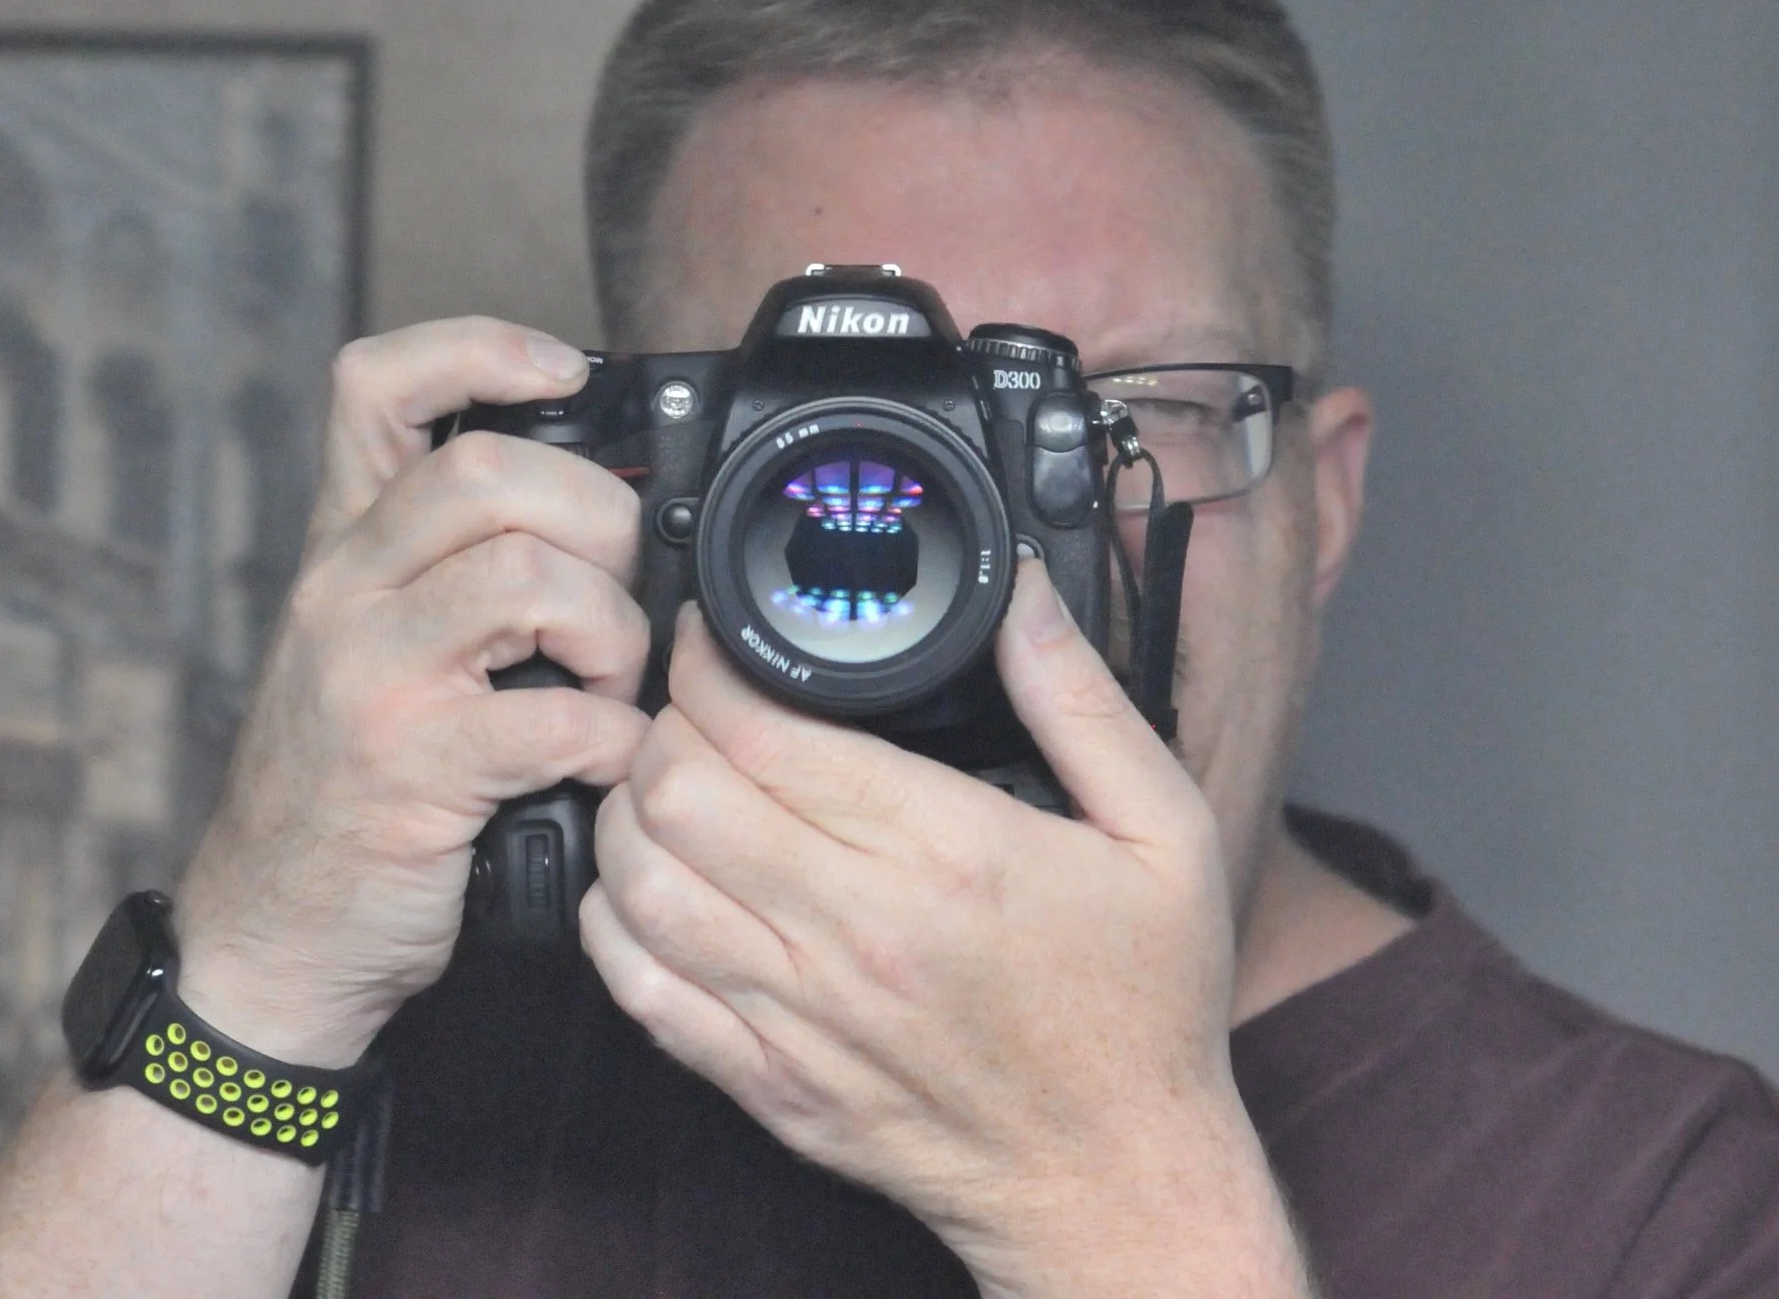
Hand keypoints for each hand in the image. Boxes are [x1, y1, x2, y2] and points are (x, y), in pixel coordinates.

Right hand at [174, 319, 654, 1065]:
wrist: (270, 941)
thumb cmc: (351, 793)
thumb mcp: (375, 650)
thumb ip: (455, 573)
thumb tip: (610, 514)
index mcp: (343, 550)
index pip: (375, 386)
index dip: (478, 348)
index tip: (565, 370)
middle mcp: (342, 594)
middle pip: (492, 471)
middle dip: (598, 522)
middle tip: (615, 597)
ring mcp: (370, 678)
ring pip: (532, 577)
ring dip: (614, 633)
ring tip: (610, 686)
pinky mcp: (412, 769)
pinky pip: (557, 715)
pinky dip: (615, 740)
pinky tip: (605, 764)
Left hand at [580, 568, 1307, 1298]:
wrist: (1115, 1181)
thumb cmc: (1143, 1010)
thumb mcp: (1163, 830)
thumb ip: (1080, 699)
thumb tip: (1021, 597)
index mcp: (944, 851)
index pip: (760, 729)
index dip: (708, 662)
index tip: (712, 636)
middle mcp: (855, 930)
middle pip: (678, 791)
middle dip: (663, 721)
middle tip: (689, 701)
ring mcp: (800, 1015)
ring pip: (640, 882)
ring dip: (628, 811)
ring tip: (662, 778)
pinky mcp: (768, 1084)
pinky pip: (641, 990)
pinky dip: (615, 923)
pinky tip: (646, 885)